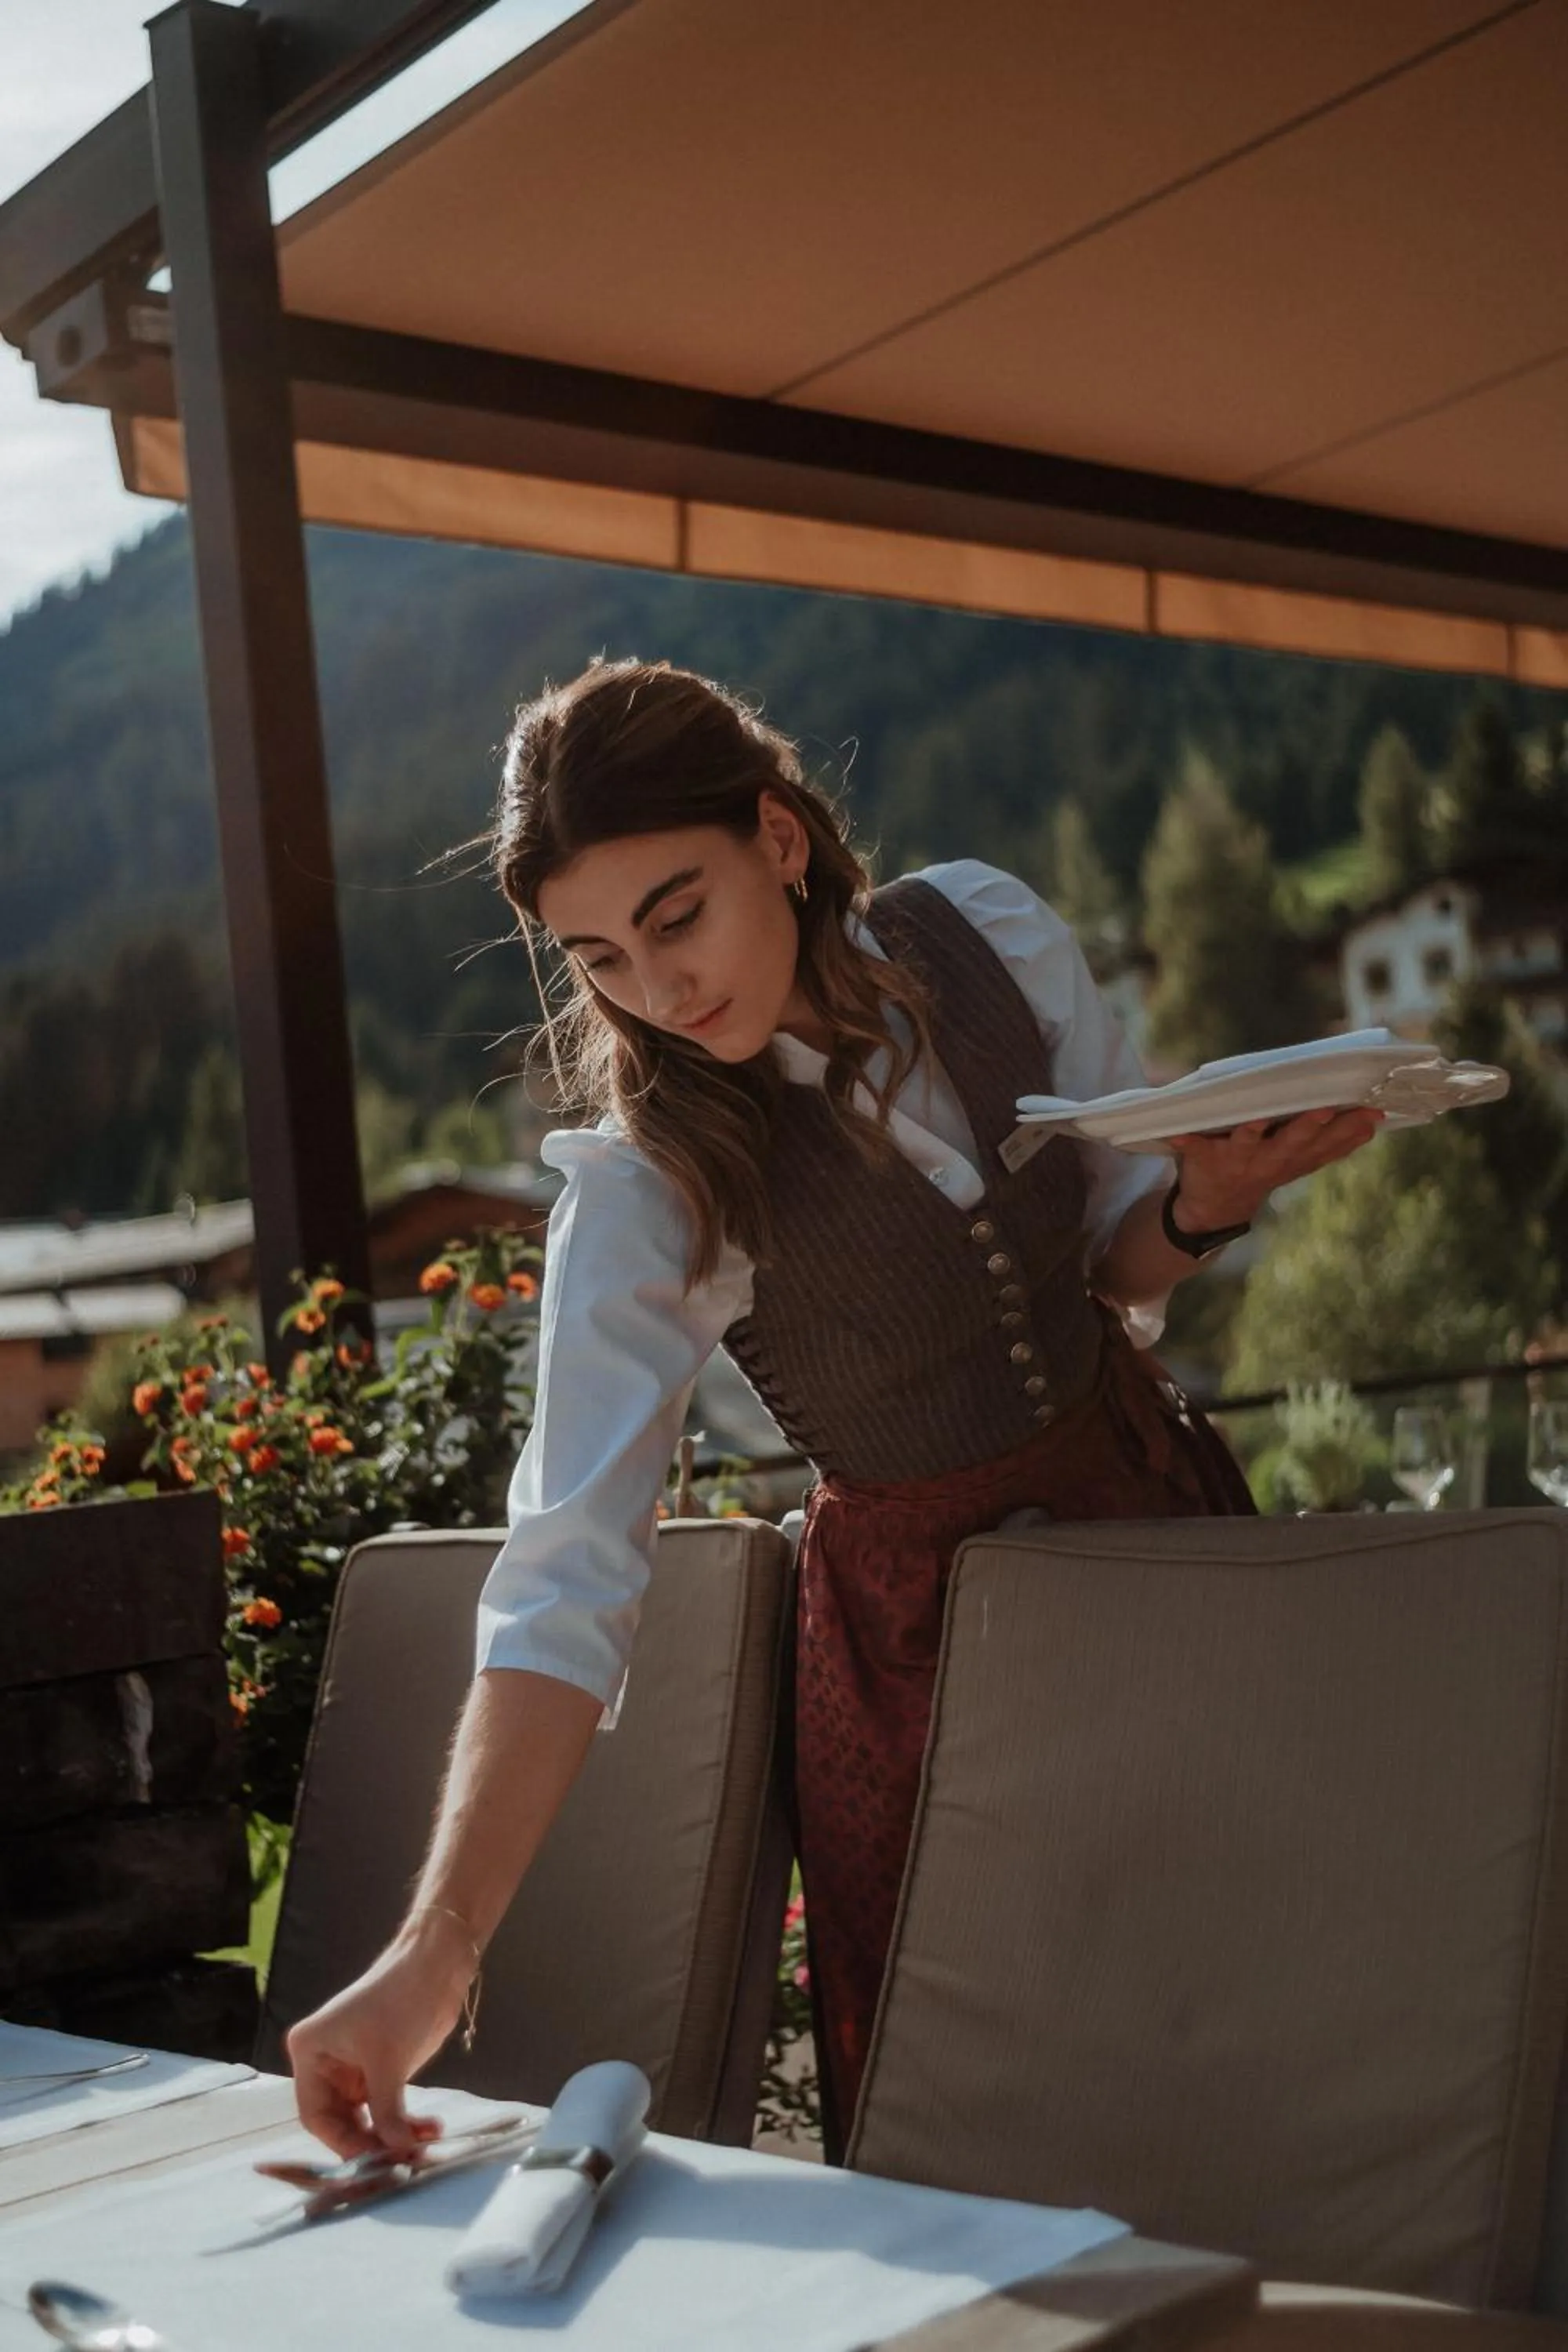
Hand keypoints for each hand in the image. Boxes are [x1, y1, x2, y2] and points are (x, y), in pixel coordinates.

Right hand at [284, 1913, 474, 2159]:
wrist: (437, 1965)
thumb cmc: (401, 1998)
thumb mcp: (389, 2060)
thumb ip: (388, 2112)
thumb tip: (398, 2152)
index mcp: (311, 2052)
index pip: (315, 2114)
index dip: (342, 2142)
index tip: (373, 2160)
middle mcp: (325, 2064)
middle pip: (340, 2123)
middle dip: (373, 2142)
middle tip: (404, 2160)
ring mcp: (353, 2069)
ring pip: (366, 2120)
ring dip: (395, 2135)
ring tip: (424, 2144)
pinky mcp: (379, 2071)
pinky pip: (386, 2110)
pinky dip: (405, 2122)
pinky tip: (429, 2129)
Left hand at [1166, 1105, 1382, 1231]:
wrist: (1214, 1208)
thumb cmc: (1262, 1168)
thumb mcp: (1299, 1160)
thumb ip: (1332, 1142)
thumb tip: (1376, 1119)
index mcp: (1294, 1157)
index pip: (1328, 1144)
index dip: (1350, 1130)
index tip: (1373, 1112)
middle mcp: (1269, 1160)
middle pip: (1293, 1142)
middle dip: (1309, 1126)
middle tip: (1326, 1109)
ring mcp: (1237, 1160)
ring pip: (1248, 1142)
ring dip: (1253, 1131)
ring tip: (1256, 1119)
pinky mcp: (1203, 1158)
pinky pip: (1192, 1147)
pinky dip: (1184, 1140)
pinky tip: (1175, 1132)